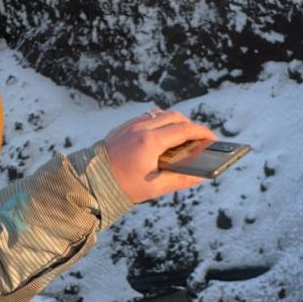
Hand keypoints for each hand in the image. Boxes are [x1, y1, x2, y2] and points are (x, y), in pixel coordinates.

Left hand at [102, 109, 217, 203]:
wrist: (90, 181)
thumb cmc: (122, 186)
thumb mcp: (154, 187)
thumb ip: (180, 180)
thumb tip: (200, 177)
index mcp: (151, 141)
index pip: (184, 130)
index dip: (202, 132)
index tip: (212, 139)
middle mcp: (141, 128)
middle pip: (175, 117)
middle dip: (190, 125)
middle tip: (199, 139)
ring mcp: (131, 125)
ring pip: (160, 114)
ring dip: (174, 122)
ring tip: (182, 138)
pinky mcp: (123, 127)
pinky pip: (147, 117)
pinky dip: (159, 123)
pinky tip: (161, 137)